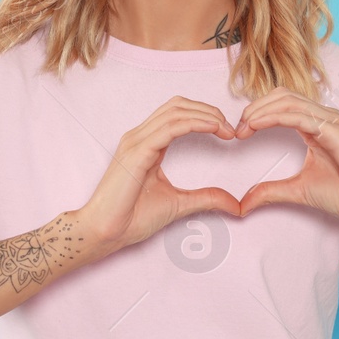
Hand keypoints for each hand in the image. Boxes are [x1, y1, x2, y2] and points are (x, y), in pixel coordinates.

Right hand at [74, 96, 242, 255]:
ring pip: (175, 111)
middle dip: (208, 110)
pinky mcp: (136, 152)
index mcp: (146, 143)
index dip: (205, 115)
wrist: (104, 232)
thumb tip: (233, 203)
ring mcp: (136, 142)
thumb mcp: (178, 204)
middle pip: (178, 106)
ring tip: (225, 128)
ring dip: (205, 115)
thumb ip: (205, 198)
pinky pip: (169, 128)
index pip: (177, 114)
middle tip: (230, 127)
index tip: (228, 131)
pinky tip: (212, 128)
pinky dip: (194, 123)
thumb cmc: (131, 218)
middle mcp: (139, 137)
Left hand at [233, 87, 338, 225]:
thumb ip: (270, 191)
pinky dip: (274, 117)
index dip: (257, 113)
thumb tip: (243, 203)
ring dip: (260, 111)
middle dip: (255, 108)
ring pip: (288, 101)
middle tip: (238, 129)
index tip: (239, 133)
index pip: (282, 104)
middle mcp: (324, 117)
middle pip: (282, 96)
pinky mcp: (334, 130)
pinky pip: (299, 116)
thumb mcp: (298, 190)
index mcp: (317, 125)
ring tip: (243, 127)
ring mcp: (331, 121)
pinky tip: (257, 126)